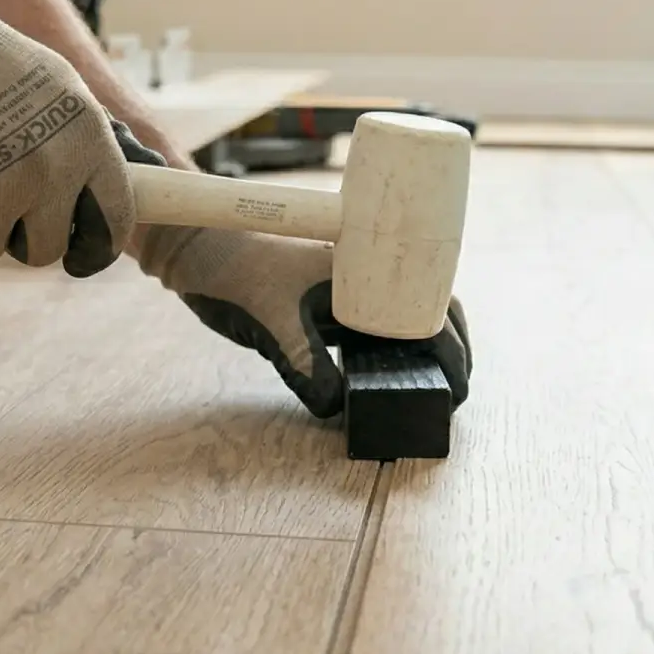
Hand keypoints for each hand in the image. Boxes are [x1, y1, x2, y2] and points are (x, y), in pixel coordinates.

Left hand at [137, 225, 471, 417]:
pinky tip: (388, 372)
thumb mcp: (273, 326)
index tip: (458, 389)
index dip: (453, 352)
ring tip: (436, 384)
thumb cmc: (235, 272)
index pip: (429, 310)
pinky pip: (372, 323)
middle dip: (452, 348)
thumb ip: (307, 369)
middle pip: (428, 309)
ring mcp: (347, 284)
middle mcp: (364, 274)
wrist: (195, 243)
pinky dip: (390, 346)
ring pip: (401, 316)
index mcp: (365, 271)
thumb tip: (338, 410)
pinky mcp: (324, 297)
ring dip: (423, 347)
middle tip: (456, 391)